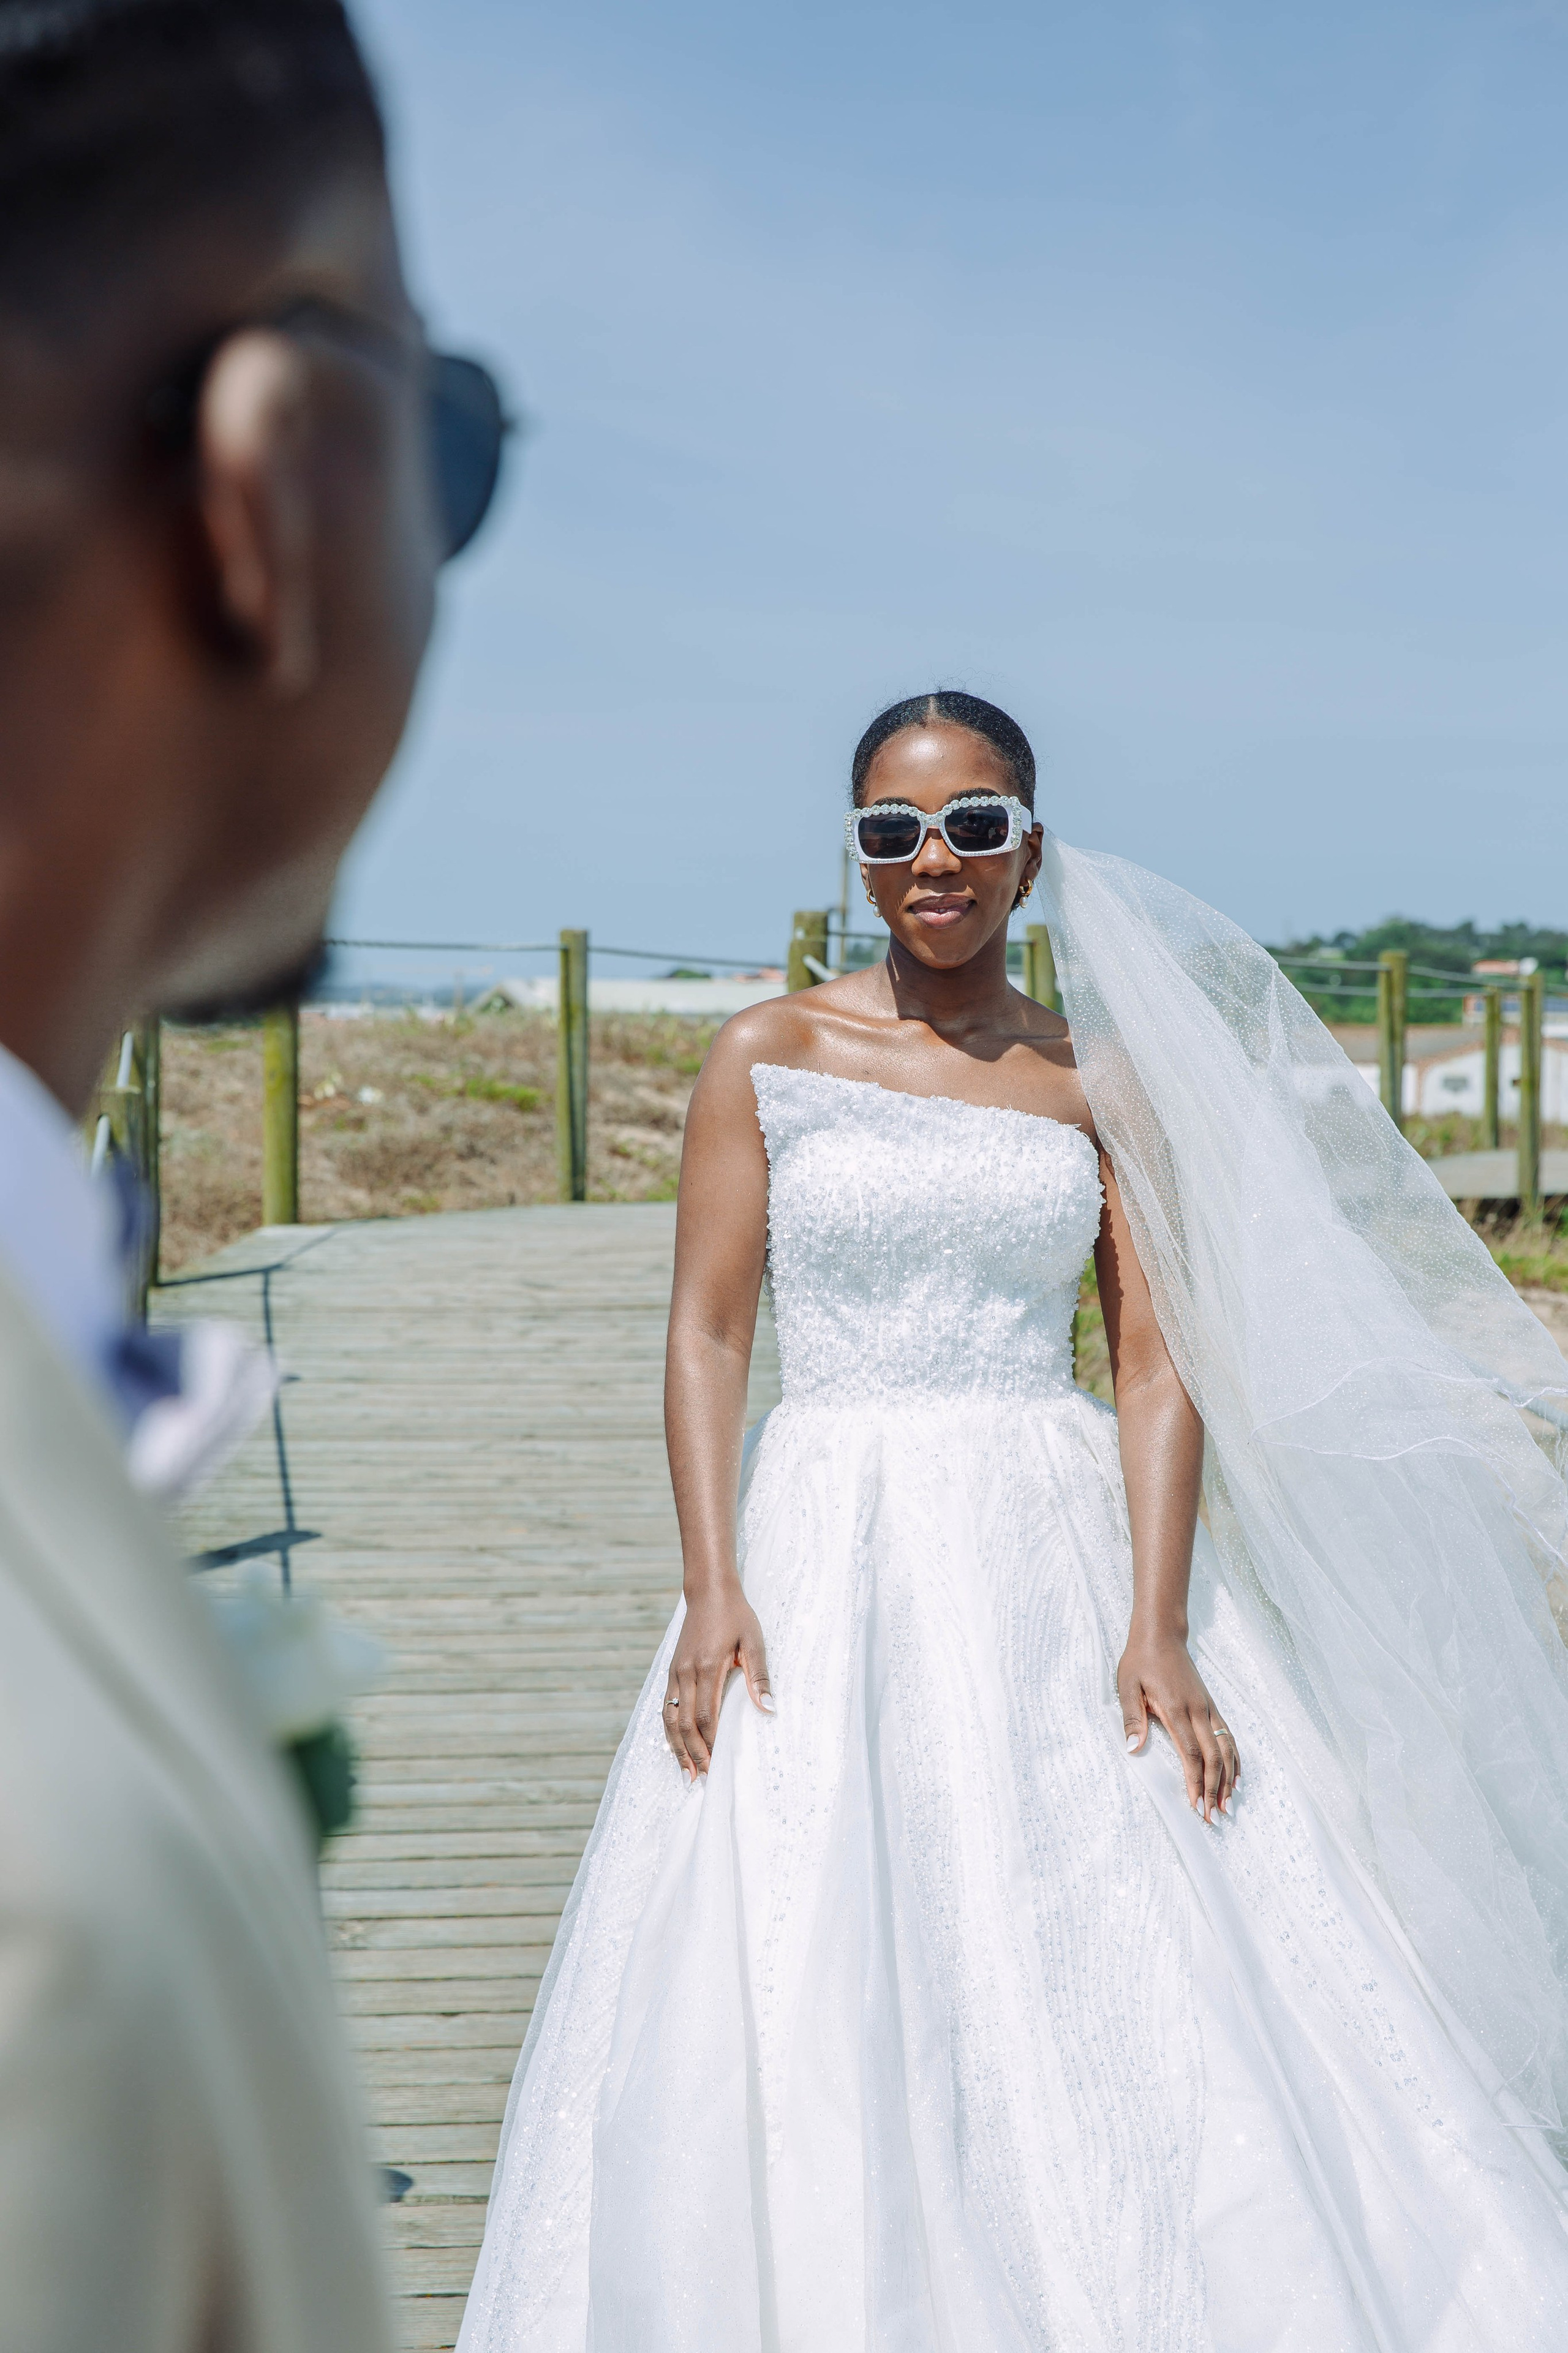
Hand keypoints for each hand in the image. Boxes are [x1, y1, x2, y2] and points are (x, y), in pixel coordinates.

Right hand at [663, 1582, 772, 1781]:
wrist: (709, 1591)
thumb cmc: (736, 1615)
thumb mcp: (754, 1641)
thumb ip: (759, 1676)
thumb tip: (769, 1709)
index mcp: (708, 1667)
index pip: (707, 1717)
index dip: (712, 1744)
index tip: (719, 1766)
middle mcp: (687, 1673)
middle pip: (687, 1724)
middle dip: (694, 1753)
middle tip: (704, 1779)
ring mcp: (676, 1672)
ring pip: (671, 1718)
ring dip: (677, 1747)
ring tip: (686, 1772)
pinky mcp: (672, 1670)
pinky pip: (666, 1706)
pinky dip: (669, 1730)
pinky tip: (676, 1745)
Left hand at [1118, 1628, 1238, 1823]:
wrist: (1160, 1634)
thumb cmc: (1140, 1661)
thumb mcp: (1127, 1685)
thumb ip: (1131, 1717)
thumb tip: (1132, 1749)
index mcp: (1176, 1709)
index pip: (1191, 1754)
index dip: (1196, 1783)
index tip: (1196, 1806)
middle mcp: (1198, 1711)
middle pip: (1213, 1757)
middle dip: (1215, 1789)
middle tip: (1214, 1817)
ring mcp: (1208, 1708)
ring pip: (1226, 1749)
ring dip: (1228, 1779)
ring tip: (1228, 1805)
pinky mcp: (1211, 1706)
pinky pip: (1228, 1737)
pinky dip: (1235, 1759)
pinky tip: (1236, 1777)